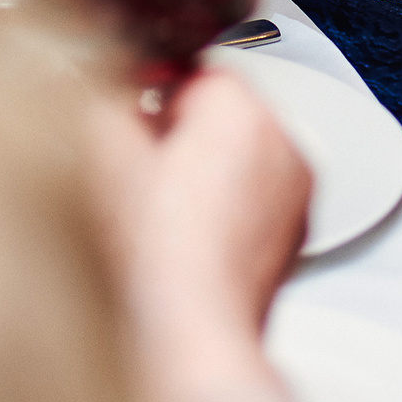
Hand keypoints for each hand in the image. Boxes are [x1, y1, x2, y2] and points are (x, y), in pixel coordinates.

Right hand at [110, 70, 313, 349]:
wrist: (192, 327)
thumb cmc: (154, 252)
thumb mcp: (103, 155)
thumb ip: (108, 99)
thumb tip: (114, 88)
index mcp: (238, 107)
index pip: (195, 74)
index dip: (157, 103)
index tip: (139, 130)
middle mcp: (281, 137)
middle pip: (226, 111)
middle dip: (188, 133)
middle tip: (150, 176)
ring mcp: (297, 184)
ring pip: (248, 152)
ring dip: (215, 167)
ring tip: (174, 211)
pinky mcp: (299, 226)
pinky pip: (264, 193)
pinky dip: (238, 204)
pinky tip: (200, 235)